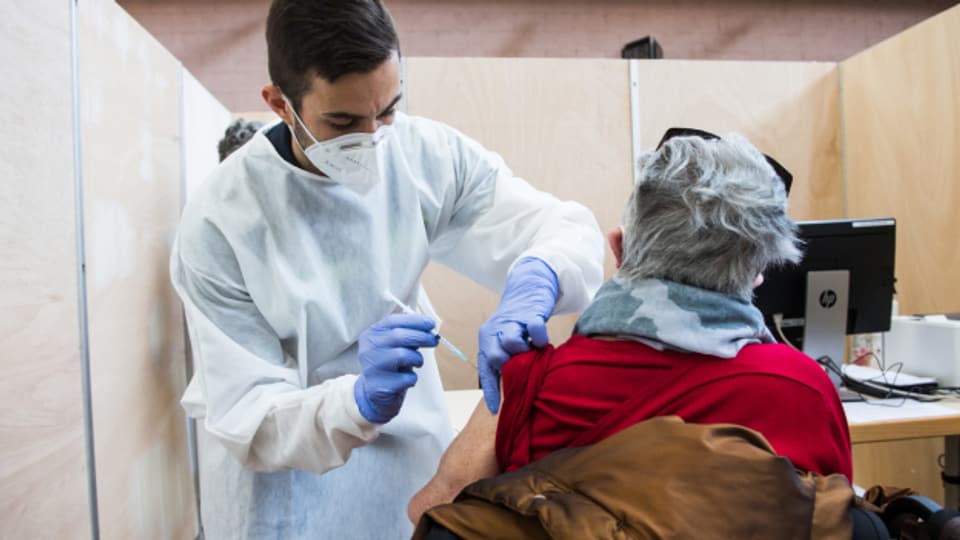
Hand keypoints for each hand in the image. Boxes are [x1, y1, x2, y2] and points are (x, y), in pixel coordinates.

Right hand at [354, 313, 438, 423]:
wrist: (374, 393)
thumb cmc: (390, 365)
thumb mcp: (394, 346)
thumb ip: (407, 334)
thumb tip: (429, 329)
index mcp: (371, 335)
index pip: (392, 321)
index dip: (414, 321)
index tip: (431, 323)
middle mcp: (368, 349)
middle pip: (398, 336)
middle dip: (421, 336)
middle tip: (434, 340)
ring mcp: (371, 368)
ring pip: (402, 355)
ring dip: (417, 359)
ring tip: (416, 363)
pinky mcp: (379, 386)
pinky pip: (406, 378)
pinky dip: (412, 378)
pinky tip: (406, 380)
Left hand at [478, 257, 558, 412]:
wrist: (527, 289)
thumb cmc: (517, 322)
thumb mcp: (505, 341)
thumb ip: (507, 361)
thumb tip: (512, 391)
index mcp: (486, 340)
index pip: (486, 370)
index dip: (490, 391)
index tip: (495, 410)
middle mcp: (495, 331)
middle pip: (496, 357)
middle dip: (510, 367)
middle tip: (523, 368)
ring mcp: (512, 321)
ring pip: (511, 343)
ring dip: (525, 353)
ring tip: (534, 354)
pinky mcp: (530, 313)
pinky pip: (534, 329)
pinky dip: (541, 339)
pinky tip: (544, 343)